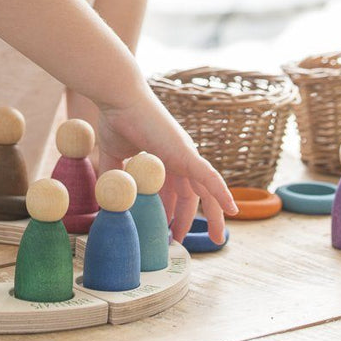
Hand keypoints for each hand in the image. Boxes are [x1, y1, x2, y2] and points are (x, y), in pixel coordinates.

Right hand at [97, 85, 237, 244]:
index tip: (165, 233)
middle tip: (184, 241)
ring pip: (206, 190)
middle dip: (189, 219)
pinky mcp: (186, 152)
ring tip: (218, 238)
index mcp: (163, 158)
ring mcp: (185, 154)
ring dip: (215, 214)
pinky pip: (209, 177)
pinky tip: (231, 210)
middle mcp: (178, 157)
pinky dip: (221, 193)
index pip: (172, 190)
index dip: (170, 212)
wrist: (118, 99)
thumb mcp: (114, 155)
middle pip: (192, 194)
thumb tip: (108, 199)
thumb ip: (116, 175)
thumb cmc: (116, 119)